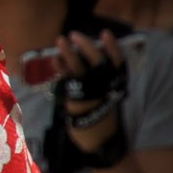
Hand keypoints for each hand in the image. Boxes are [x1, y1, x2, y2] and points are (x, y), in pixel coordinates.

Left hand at [58, 30, 125, 153]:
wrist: (99, 139)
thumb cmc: (102, 113)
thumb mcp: (108, 94)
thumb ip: (101, 77)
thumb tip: (86, 54)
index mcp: (116, 85)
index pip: (118, 62)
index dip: (112, 47)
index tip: (105, 33)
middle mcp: (105, 88)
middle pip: (98, 62)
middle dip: (86, 46)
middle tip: (75, 34)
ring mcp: (90, 94)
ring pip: (80, 70)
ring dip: (69, 53)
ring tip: (60, 40)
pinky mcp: (74, 101)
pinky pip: (66, 80)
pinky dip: (60, 68)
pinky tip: (54, 58)